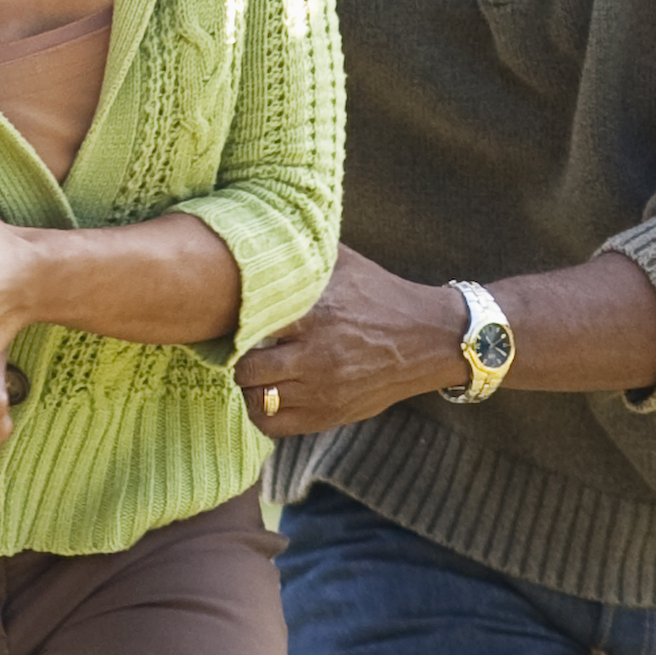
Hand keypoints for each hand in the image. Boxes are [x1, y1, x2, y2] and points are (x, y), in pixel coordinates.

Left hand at [234, 245, 462, 437]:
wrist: (429, 339)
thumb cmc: (380, 294)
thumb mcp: (343, 263)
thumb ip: (302, 250)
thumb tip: (261, 228)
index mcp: (316, 315)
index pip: (250, 325)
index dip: (229, 323)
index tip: (226, 316)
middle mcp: (317, 357)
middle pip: (246, 370)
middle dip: (236, 358)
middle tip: (236, 346)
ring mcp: (323, 391)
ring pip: (258, 401)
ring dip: (248, 387)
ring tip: (250, 370)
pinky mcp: (330, 415)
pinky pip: (275, 426)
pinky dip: (262, 412)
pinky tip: (266, 393)